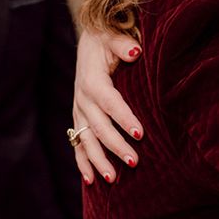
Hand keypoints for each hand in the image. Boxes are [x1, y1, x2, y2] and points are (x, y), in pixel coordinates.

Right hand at [72, 29, 143, 183]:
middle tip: (135, 162)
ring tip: (113, 179)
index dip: (124, 118)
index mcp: (93, 80)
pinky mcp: (78, 119)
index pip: (110, 102)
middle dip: (116, 146)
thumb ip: (123, 44)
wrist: (89, 43)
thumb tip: (136, 51)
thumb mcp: (113, 37)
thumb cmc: (106, 40)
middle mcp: (82, 98)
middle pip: (99, 127)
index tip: (141, 133)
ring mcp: (78, 111)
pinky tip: (91, 181)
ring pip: (86, 140)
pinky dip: (83, 163)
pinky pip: (78, 144)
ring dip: (99, 160)